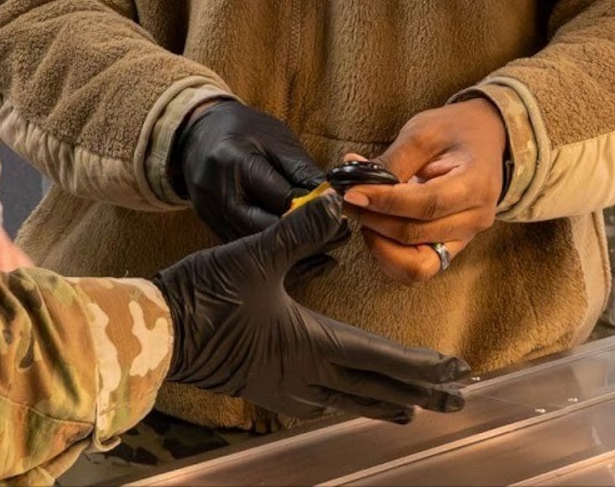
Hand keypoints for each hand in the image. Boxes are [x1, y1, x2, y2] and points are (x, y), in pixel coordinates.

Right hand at [156, 196, 469, 422]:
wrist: (157, 332)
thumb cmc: (204, 294)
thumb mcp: (254, 255)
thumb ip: (299, 232)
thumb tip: (336, 206)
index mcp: (310, 344)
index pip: (381, 359)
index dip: (422, 366)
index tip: (457, 371)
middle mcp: (303, 374)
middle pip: (374, 390)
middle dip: (419, 394)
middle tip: (457, 401)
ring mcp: (280, 386)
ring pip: (347, 400)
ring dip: (383, 402)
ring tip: (409, 409)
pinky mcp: (260, 386)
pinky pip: (315, 401)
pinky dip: (340, 400)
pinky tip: (335, 399)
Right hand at [171, 99, 324, 240]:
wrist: (195, 134)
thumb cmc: (242, 130)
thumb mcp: (276, 138)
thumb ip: (303, 170)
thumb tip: (334, 201)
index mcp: (234, 162)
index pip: (282, 199)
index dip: (316, 209)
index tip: (341, 212)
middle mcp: (219, 195)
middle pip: (269, 232)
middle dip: (309, 236)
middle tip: (339, 232)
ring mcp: (212, 216)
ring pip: (259, 249)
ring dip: (296, 250)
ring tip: (326, 241)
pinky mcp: (213, 230)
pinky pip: (249, 252)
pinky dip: (277, 253)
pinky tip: (301, 249)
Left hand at [342, 100, 506, 283]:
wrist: (485, 140)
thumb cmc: (455, 132)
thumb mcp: (423, 133)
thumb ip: (391, 161)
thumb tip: (353, 180)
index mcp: (476, 184)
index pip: (426, 204)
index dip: (384, 202)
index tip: (351, 193)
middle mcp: (475, 219)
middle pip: (416, 236)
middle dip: (374, 220)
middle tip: (347, 199)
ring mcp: (465, 238)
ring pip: (417, 264)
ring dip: (381, 244)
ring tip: (364, 214)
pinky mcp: (451, 247)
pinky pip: (419, 267)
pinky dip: (390, 255)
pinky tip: (376, 228)